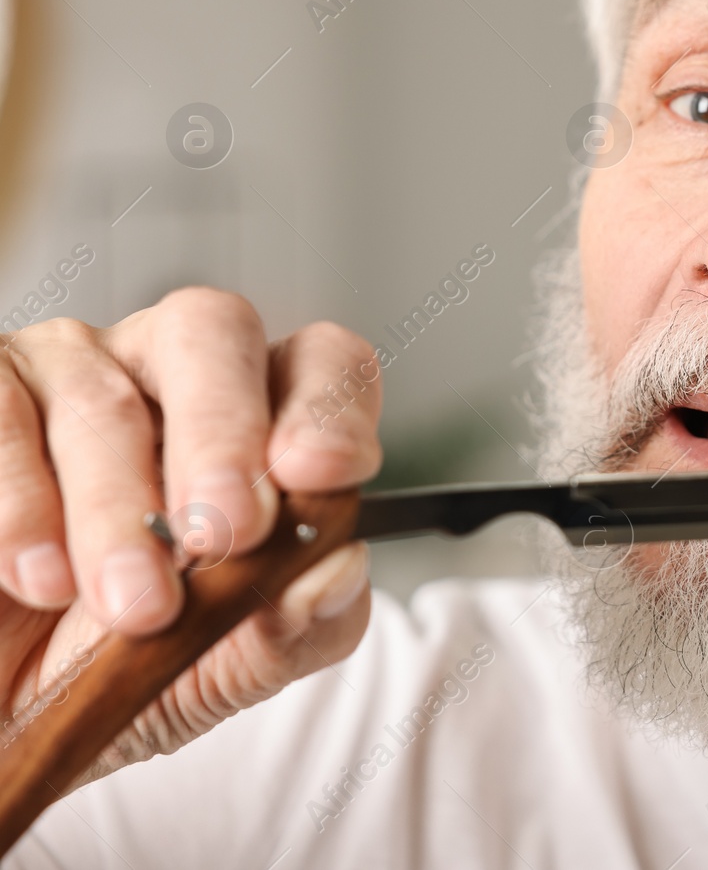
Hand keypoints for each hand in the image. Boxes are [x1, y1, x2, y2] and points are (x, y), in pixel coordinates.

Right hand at [0, 288, 381, 784]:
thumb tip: (341, 572)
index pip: (320, 362)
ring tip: (132, 606)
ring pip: (102, 400)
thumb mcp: (224, 665)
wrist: (0, 707)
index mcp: (257, 411)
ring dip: (119, 514)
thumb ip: (298, 626)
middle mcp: (165, 366)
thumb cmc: (118, 661)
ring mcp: (65, 366)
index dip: (328, 406)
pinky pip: (0, 420)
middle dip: (224, 436)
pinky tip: (40, 578)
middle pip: (213, 333)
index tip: (322, 474)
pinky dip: (22, 508)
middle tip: (225, 531)